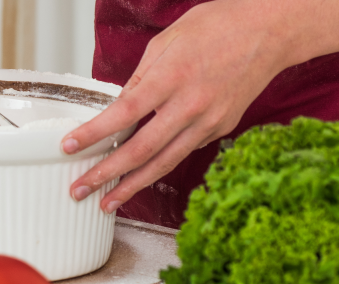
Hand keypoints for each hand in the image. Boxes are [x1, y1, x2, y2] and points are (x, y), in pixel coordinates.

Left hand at [61, 0, 292, 212]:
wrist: (269, 32)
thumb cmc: (219, 26)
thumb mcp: (167, 41)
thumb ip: (140, 77)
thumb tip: (119, 107)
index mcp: (171, 77)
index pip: (123, 114)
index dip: (94, 134)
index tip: (69, 147)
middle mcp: (191, 105)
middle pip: (141, 150)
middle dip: (106, 174)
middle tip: (80, 189)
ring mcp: (209, 122)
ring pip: (164, 163)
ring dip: (133, 186)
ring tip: (108, 202)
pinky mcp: (221, 129)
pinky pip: (184, 151)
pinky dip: (160, 167)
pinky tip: (141, 176)